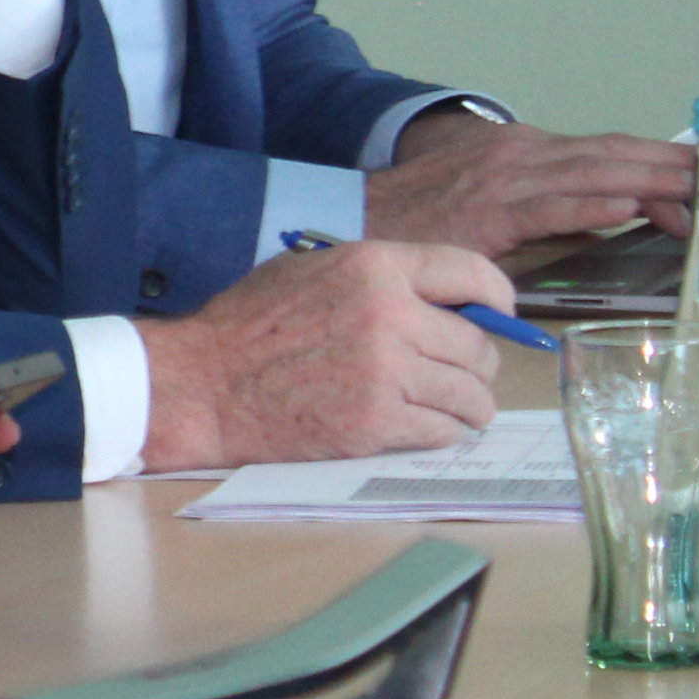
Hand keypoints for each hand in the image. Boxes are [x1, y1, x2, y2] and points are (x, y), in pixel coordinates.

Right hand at [138, 239, 514, 469]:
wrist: (202, 385)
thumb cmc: (248, 327)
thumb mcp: (311, 271)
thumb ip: (379, 278)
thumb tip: (444, 300)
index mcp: (374, 267)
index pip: (474, 273)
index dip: (497, 299)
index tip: (496, 316)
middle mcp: (389, 315)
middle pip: (478, 344)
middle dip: (477, 364)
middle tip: (460, 375)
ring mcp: (386, 372)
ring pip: (470, 394)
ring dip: (467, 405)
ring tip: (450, 408)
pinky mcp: (377, 422)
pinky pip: (443, 430)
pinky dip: (441, 431)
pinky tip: (421, 425)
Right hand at [365, 110, 696, 257]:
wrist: (351, 219)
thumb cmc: (418, 220)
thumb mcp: (491, 203)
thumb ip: (548, 208)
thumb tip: (604, 220)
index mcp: (523, 152)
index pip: (608, 152)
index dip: (660, 162)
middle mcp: (520, 155)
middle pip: (613, 156)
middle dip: (671, 170)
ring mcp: (504, 180)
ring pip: (594, 175)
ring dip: (651, 184)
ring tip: (697, 196)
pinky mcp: (488, 213)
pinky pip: (551, 207)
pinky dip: (593, 206)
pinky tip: (629, 208)